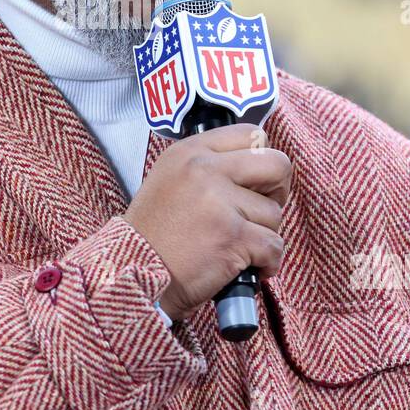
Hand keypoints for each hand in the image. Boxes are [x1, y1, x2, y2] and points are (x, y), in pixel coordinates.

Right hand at [123, 123, 290, 321]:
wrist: (131, 274)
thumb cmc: (153, 236)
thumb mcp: (170, 180)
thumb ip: (208, 167)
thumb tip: (257, 172)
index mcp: (189, 151)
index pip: (250, 135)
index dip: (262, 161)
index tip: (255, 185)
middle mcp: (204, 168)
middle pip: (277, 164)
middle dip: (278, 192)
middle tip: (260, 213)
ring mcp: (219, 201)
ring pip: (274, 213)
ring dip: (264, 236)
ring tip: (237, 248)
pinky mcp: (231, 236)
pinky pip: (274, 246)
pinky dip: (268, 263)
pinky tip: (248, 268)